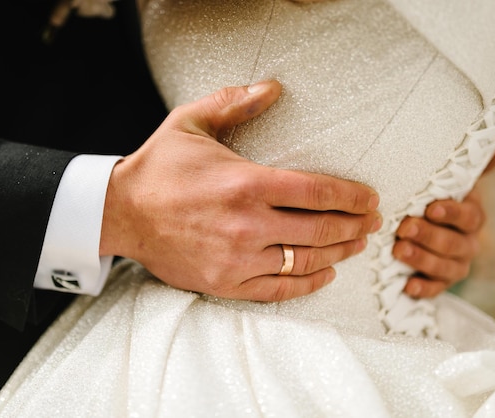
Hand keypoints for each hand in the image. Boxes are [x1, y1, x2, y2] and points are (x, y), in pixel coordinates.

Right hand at [101, 80, 380, 301]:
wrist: (122, 213)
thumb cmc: (159, 168)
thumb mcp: (191, 122)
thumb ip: (234, 102)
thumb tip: (272, 86)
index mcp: (246, 182)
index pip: (319, 192)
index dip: (353, 196)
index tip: (370, 198)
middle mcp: (248, 224)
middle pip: (322, 229)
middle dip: (356, 226)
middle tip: (372, 222)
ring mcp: (238, 258)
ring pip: (306, 261)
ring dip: (340, 253)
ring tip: (356, 245)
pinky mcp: (226, 282)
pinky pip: (279, 290)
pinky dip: (308, 284)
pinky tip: (324, 274)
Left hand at [394, 144, 494, 298]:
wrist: (425, 226)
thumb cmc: (433, 200)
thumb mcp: (448, 181)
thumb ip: (469, 164)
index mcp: (470, 217)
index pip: (468, 216)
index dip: (451, 213)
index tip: (431, 207)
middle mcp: (466, 243)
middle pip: (454, 243)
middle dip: (429, 236)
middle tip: (405, 228)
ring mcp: (454, 264)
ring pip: (445, 267)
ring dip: (422, 259)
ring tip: (398, 250)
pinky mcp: (438, 281)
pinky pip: (435, 289)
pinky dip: (423, 289)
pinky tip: (407, 285)